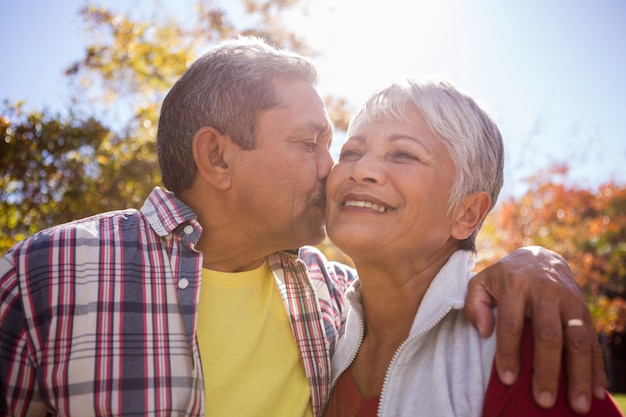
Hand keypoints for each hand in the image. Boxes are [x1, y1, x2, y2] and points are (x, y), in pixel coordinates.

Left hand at [465, 246, 606, 413]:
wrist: (539, 257)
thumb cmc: (505, 278)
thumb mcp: (481, 283)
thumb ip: (474, 304)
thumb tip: (484, 330)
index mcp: (516, 285)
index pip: (511, 323)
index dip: (509, 352)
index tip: (507, 379)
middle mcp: (546, 292)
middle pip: (548, 335)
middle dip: (547, 370)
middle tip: (544, 400)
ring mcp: (569, 301)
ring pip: (577, 340)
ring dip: (579, 374)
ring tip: (578, 404)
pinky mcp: (585, 310)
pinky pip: (593, 341)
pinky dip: (596, 367)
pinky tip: (596, 390)